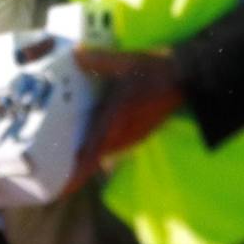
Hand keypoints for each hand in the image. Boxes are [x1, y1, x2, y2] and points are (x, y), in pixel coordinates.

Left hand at [71, 48, 183, 184]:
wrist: (188, 77)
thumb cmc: (156, 70)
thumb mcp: (126, 62)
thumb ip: (99, 60)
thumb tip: (76, 55)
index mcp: (117, 119)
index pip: (92, 154)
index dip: (76, 174)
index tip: (62, 189)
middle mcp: (124, 133)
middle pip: (95, 160)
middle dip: (76, 170)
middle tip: (56, 178)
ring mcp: (133, 136)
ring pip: (105, 154)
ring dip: (88, 160)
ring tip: (68, 165)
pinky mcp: (139, 133)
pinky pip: (114, 147)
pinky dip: (100, 150)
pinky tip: (91, 143)